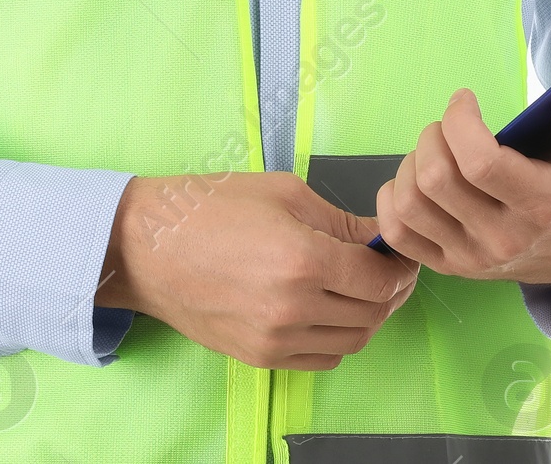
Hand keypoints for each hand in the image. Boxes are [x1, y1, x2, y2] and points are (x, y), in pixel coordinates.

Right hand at [98, 170, 418, 370]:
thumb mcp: (283, 192)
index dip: (399, 266)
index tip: (402, 253)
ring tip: (363, 287)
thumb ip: (339, 219)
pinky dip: (338, 338)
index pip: (378, 278)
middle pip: (372, 313)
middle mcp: (294, 308)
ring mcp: (276, 340)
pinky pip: (321, 358)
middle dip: (391, 291)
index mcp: (303, 260)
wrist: (148, 246)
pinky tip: (331, 309)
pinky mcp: (260, 358)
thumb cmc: (211, 206)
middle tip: (390, 268)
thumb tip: (378, 235)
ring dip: (368, 317)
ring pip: (352, 342)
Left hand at [372, 87, 550, 285]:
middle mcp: (502, 238)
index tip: (465, 100)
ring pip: (410, 204)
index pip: (480, 162)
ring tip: (435, 151)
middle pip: (436, 178)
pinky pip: (397, 233)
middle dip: (433, 134)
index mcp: (540, 205)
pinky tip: (416, 179)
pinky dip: (392, 197)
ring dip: (412, 162)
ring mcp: (471, 258)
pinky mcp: (448, 267)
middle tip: (450, 126)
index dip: (459, 120)